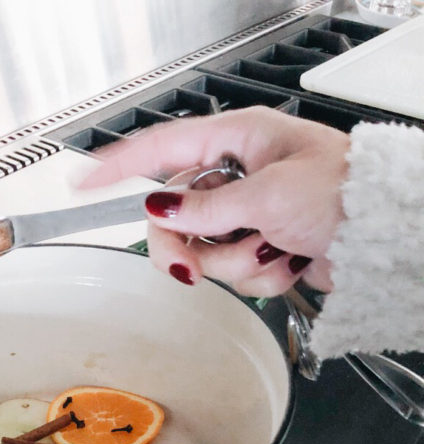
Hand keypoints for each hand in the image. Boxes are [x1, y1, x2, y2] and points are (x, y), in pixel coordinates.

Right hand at [79, 106, 350, 295]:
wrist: (383, 237)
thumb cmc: (345, 193)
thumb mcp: (268, 195)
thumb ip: (207, 207)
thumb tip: (161, 207)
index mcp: (238, 142)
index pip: (161, 150)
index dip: (118, 167)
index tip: (83, 182)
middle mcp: (237, 177)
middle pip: (175, 217)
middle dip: (186, 248)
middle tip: (190, 269)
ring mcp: (247, 216)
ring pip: (204, 252)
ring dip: (238, 263)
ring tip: (275, 250)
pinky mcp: (260, 248)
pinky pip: (234, 274)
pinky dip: (261, 278)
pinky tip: (289, 261)